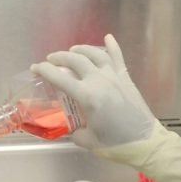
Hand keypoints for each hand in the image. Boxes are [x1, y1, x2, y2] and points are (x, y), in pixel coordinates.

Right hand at [31, 34, 158, 149]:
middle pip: (76, 61)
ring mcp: (114, 77)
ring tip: (72, 50)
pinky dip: (113, 46)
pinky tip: (108, 37)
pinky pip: (118, 58)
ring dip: (81, 50)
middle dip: (60, 57)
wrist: (146, 142)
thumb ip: (77, 132)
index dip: (44, 70)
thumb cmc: (116, 144)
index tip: (35, 68)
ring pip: (95, 54)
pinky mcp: (126, 79)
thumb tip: (75, 129)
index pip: (60, 78)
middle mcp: (99, 81)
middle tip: (51, 60)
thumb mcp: (89, 141)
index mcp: (87, 97)